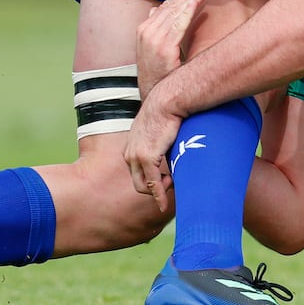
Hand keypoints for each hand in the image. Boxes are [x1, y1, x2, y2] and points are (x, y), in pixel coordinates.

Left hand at [124, 96, 180, 211]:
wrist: (167, 101)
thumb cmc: (168, 112)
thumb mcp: (159, 130)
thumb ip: (160, 144)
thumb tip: (171, 151)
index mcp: (131, 147)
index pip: (137, 172)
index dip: (151, 179)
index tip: (166, 180)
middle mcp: (129, 154)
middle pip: (137, 182)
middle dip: (154, 188)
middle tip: (172, 183)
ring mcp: (136, 157)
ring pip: (143, 186)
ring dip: (158, 191)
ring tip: (174, 185)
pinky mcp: (147, 158)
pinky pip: (152, 184)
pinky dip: (159, 195)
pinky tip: (165, 203)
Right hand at [136, 0, 208, 98]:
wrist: (152, 95)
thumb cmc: (157, 73)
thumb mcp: (153, 48)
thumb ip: (155, 28)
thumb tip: (155, 9)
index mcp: (145, 29)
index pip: (165, 7)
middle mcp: (147, 31)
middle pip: (171, 6)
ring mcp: (153, 38)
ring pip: (175, 11)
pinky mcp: (163, 47)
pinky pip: (178, 24)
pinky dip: (188, 11)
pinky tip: (197, 1)